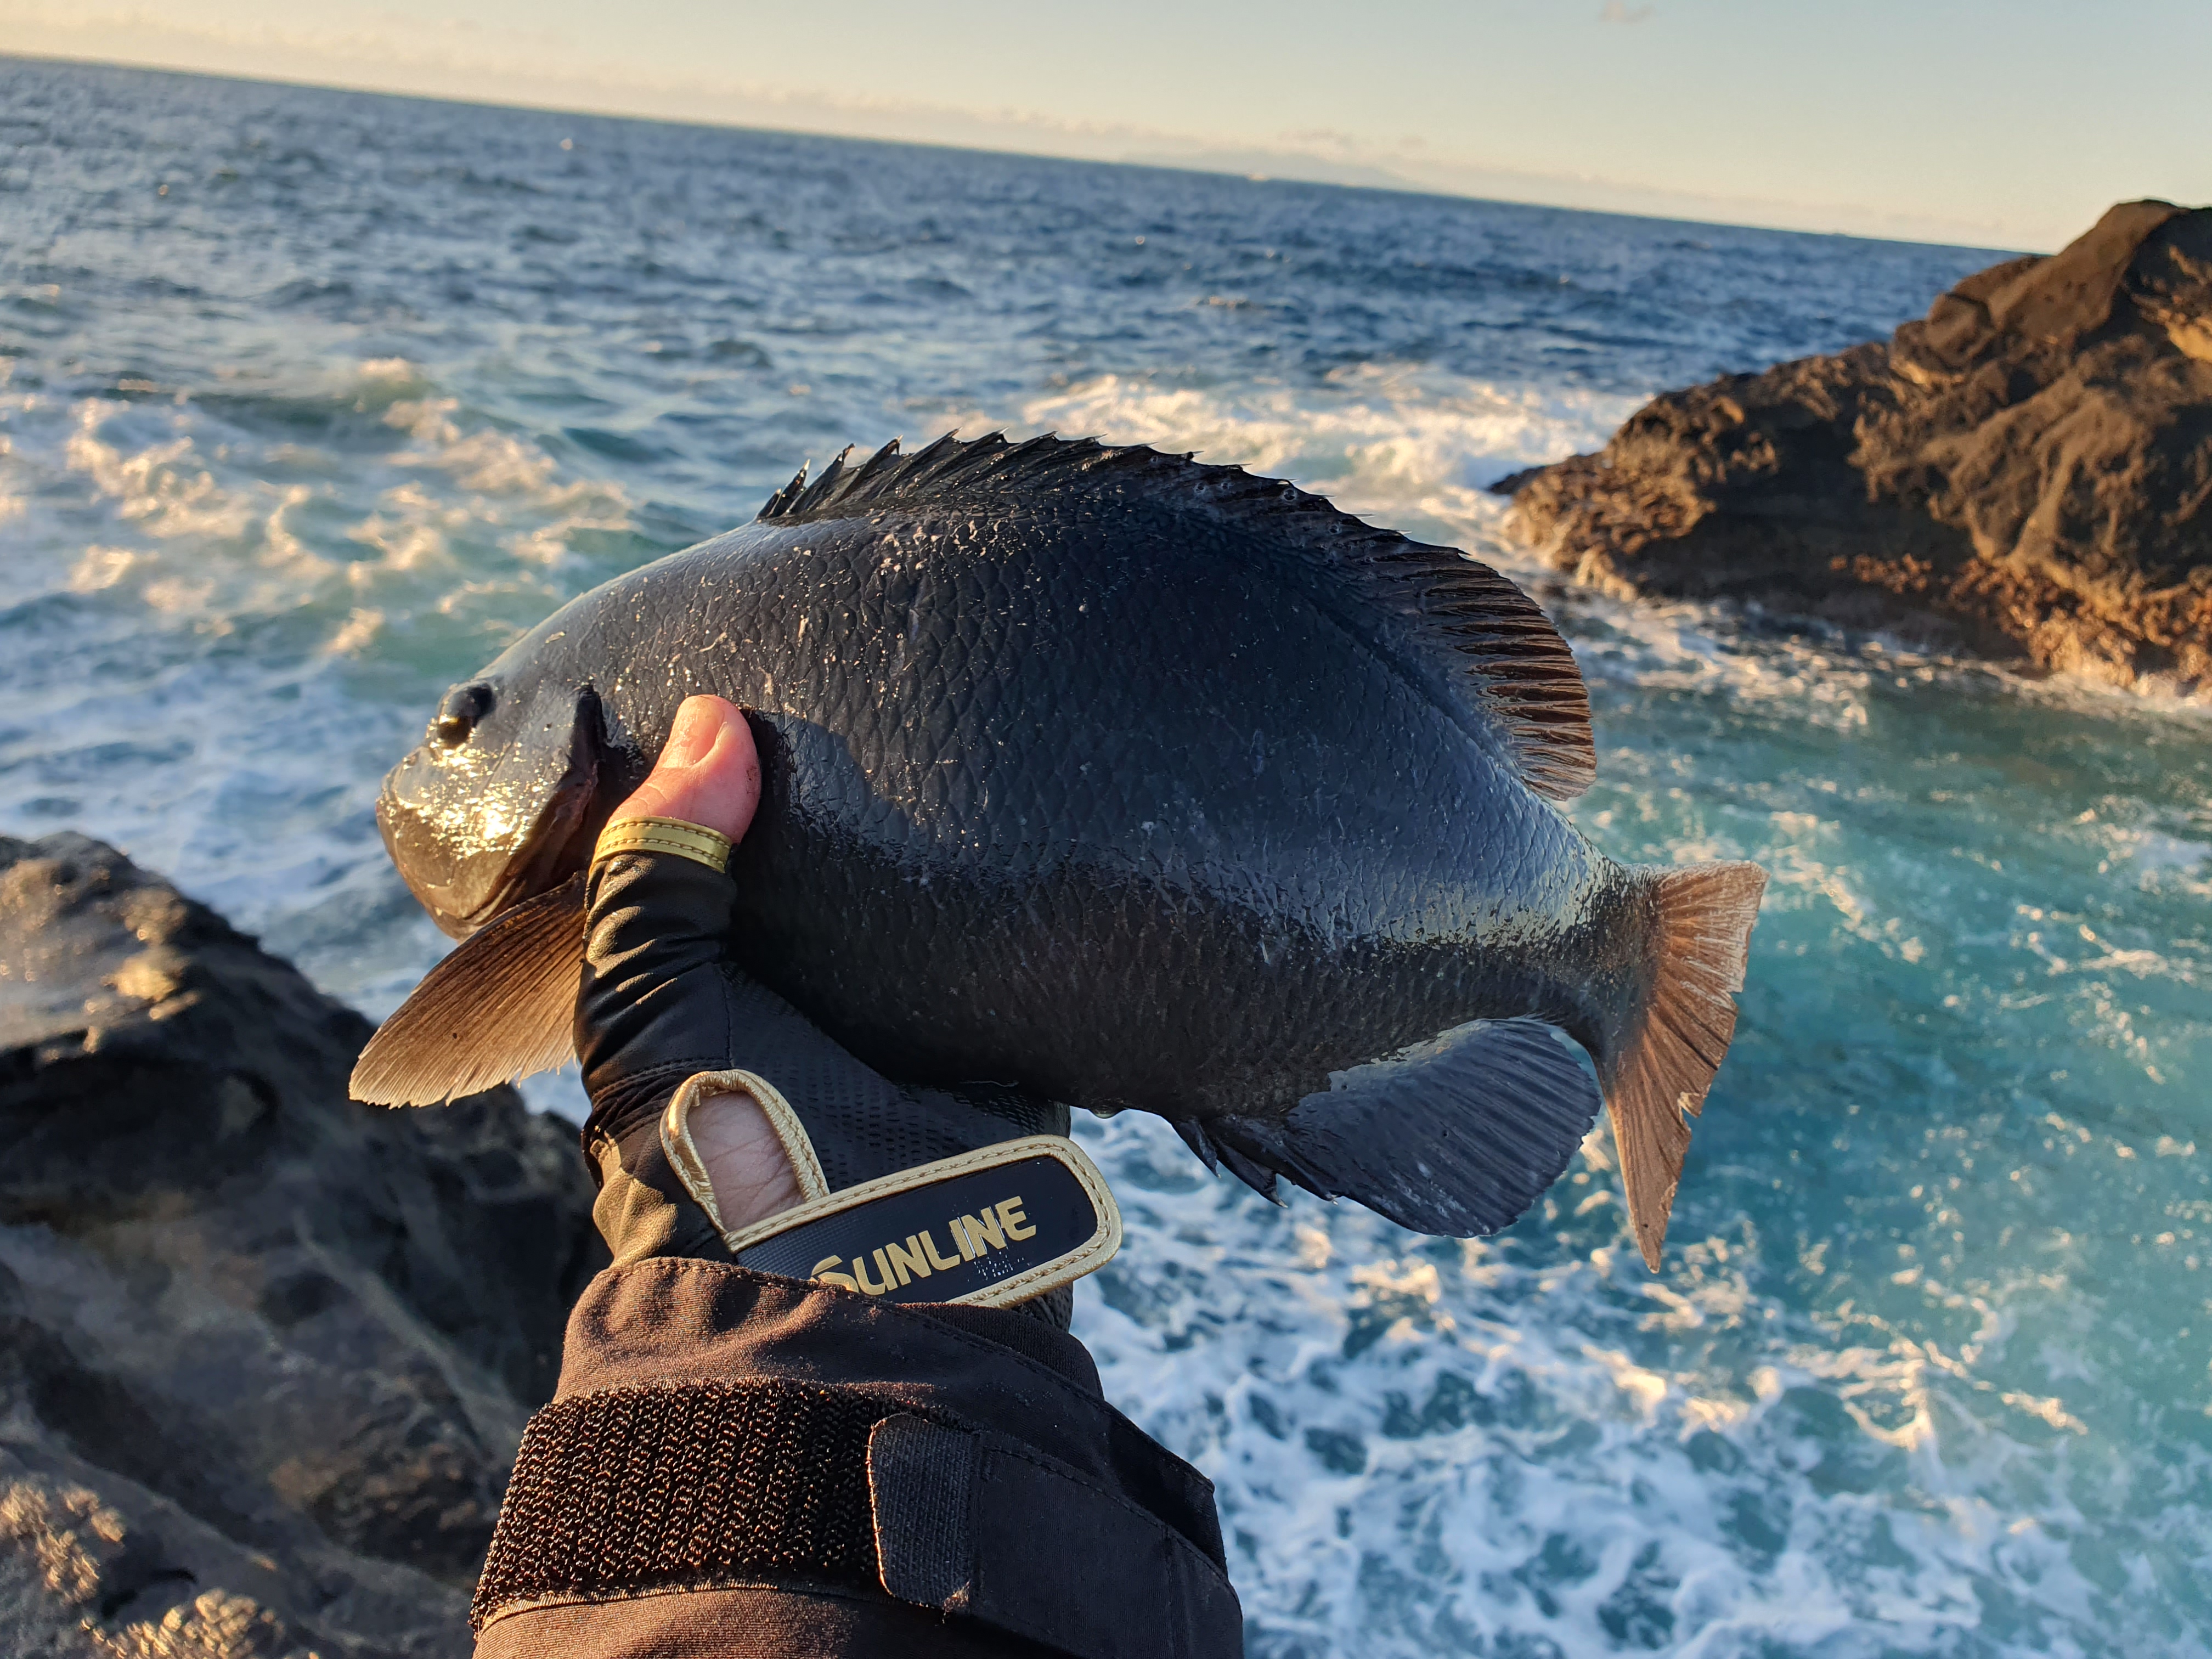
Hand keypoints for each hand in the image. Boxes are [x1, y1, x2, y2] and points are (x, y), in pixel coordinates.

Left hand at [572, 694, 1102, 1325]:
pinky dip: (1015, 892)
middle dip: (854, 794)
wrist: (863, 1293)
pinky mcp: (997, 1039)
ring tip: (969, 708)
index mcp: (711, 983)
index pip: (717, 857)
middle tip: (890, 672)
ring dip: (941, 836)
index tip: (764, 678)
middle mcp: (805, 994)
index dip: (728, 781)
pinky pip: (1007, 946)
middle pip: (832, 866)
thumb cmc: (718, 1147)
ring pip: (921, 899)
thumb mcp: (646, 1000)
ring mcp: (905, 1018)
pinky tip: (1035, 801)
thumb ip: (655, 867)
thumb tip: (713, 717)